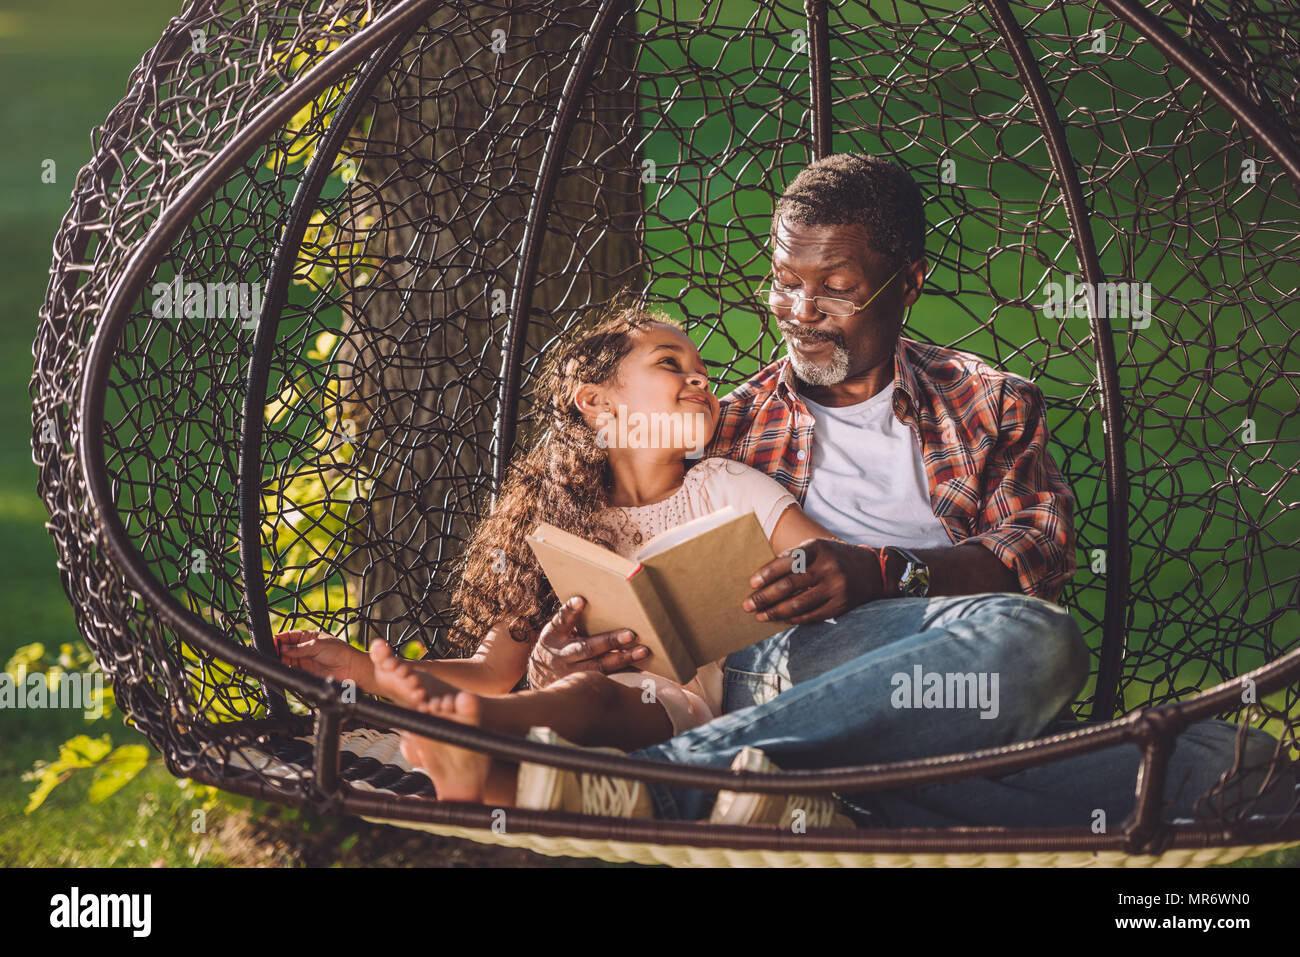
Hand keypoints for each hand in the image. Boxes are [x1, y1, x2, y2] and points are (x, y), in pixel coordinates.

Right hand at [274, 629, 371, 687]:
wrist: (351, 668)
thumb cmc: (340, 652)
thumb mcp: (318, 645)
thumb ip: (299, 648)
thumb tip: (283, 648)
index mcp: (308, 637)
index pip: (289, 636)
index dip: (280, 638)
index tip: (273, 641)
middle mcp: (304, 648)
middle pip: (285, 648)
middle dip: (277, 649)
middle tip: (272, 651)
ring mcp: (304, 660)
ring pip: (286, 659)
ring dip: (280, 659)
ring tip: (277, 658)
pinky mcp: (305, 672)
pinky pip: (291, 669)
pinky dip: (286, 668)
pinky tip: (284, 666)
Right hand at [526, 596, 649, 688]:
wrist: (541, 676)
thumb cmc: (555, 644)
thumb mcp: (554, 631)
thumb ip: (569, 618)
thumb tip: (590, 599)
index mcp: (554, 636)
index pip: (561, 620)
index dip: (570, 611)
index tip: (581, 600)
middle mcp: (563, 655)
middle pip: (586, 648)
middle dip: (610, 641)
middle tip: (631, 634)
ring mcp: (574, 673)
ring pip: (601, 666)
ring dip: (623, 658)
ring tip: (643, 651)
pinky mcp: (585, 683)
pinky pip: (608, 678)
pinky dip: (625, 671)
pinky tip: (641, 664)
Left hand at [741, 539, 879, 624]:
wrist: (873, 569)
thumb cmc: (834, 558)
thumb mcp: (817, 549)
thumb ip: (794, 559)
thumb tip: (762, 578)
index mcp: (818, 548)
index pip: (787, 561)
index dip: (767, 573)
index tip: (752, 583)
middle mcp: (827, 567)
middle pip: (789, 584)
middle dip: (765, 596)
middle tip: (747, 605)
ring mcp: (836, 587)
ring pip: (799, 604)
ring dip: (775, 611)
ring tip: (760, 616)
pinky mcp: (841, 605)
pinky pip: (812, 615)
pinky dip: (794, 618)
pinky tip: (781, 619)